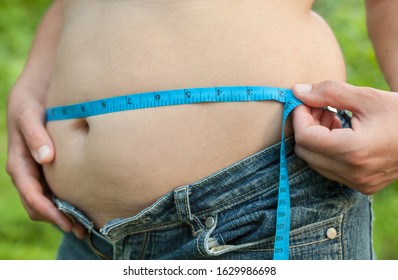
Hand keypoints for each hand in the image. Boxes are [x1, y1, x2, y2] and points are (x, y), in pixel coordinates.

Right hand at [6, 83, 84, 238]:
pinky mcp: (49, 164)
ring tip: (86, 224)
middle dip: (57, 219)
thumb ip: (34, 134)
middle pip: (38, 204)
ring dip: (63, 214)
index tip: (67, 222)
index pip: (31, 194)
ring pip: (46, 200)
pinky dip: (66, 200)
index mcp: (19, 161)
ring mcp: (37, 169)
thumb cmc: (31, 100)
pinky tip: (84, 204)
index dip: (48, 211)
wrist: (38, 88)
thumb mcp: (28, 112)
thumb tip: (45, 158)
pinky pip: (54, 189)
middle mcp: (28, 169)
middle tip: (82, 230)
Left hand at [292, 80, 397, 193]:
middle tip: (319, 108)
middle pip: (305, 152)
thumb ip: (328, 93)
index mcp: (353, 150)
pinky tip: (341, 133)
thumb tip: (297, 91)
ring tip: (332, 118)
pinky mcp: (362, 186)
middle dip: (305, 127)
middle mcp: (353, 172)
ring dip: (315, 139)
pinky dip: (327, 151)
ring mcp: (358, 182)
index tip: (306, 101)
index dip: (299, 117)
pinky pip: (329, 170)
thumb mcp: (366, 97)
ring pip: (315, 162)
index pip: (305, 138)